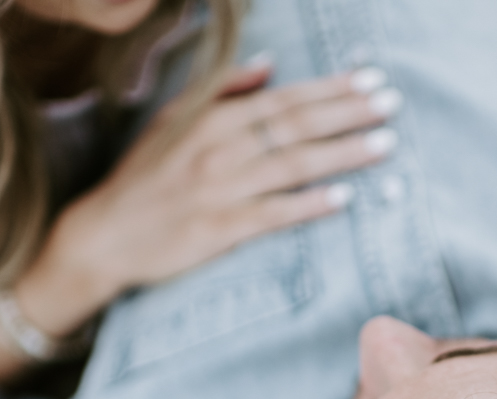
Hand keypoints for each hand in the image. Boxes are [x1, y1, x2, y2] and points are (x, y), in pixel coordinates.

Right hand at [16, 62, 401, 337]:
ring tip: (384, 145)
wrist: (104, 235)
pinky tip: (343, 200)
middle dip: (347, 114)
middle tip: (392, 105)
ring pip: (291, 166)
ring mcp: (220, 190)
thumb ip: (222, 91)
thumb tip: (269, 65)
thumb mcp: (173, 121)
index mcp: (210, 120)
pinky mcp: (219, 229)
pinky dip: (307, 206)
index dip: (329, 90)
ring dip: (341, 155)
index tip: (370, 81)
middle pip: (294, 126)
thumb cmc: (144, 178)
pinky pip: (272, 214)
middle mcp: (218, 150)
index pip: (282, 99)